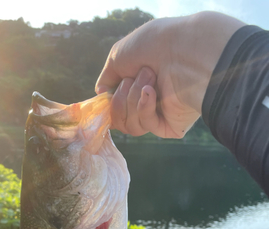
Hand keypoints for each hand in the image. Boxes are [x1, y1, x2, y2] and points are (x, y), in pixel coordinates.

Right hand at [96, 12, 244, 137]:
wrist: (184, 50)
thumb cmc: (155, 45)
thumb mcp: (119, 55)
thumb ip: (107, 76)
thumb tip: (100, 93)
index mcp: (138, 86)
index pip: (115, 109)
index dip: (108, 105)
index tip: (105, 95)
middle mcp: (149, 102)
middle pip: (119, 121)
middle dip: (120, 98)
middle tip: (135, 76)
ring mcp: (160, 115)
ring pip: (131, 126)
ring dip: (132, 99)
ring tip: (149, 78)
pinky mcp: (171, 126)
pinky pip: (146, 126)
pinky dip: (144, 107)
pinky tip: (152, 91)